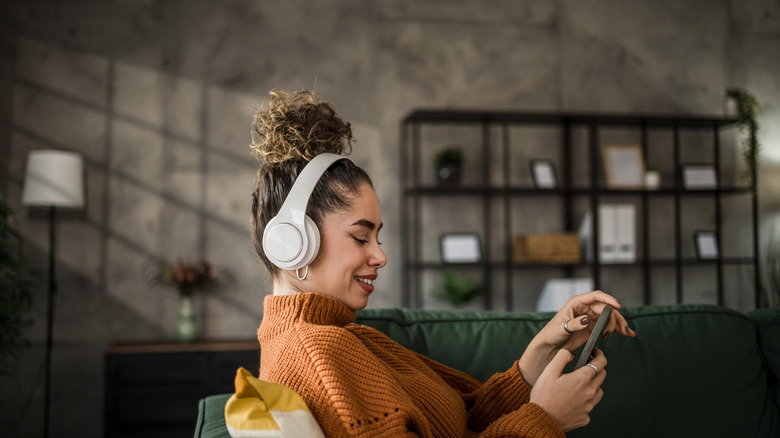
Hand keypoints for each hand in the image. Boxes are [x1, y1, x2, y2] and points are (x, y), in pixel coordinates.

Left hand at [518, 290, 635, 385]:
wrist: (551, 347)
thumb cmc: (552, 334)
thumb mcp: (561, 328)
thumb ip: (574, 324)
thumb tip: (586, 320)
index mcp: (576, 302)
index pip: (596, 296)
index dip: (608, 299)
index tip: (618, 306)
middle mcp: (585, 308)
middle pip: (606, 308)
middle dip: (614, 318)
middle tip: (614, 331)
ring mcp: (591, 317)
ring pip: (610, 317)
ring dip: (619, 324)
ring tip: (627, 333)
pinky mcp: (594, 327)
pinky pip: (609, 326)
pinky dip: (618, 329)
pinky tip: (628, 333)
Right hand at [530, 348, 606, 431]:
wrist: (541, 419)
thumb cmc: (543, 396)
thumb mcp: (549, 371)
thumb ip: (562, 357)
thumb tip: (572, 354)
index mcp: (581, 379)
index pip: (600, 363)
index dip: (599, 354)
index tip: (594, 352)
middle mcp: (589, 393)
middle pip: (602, 375)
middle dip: (597, 367)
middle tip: (587, 364)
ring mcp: (588, 406)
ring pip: (599, 391)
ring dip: (594, 384)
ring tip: (581, 383)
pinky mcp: (585, 417)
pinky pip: (590, 406)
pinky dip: (586, 400)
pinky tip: (575, 398)